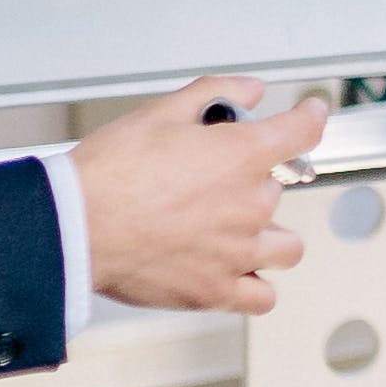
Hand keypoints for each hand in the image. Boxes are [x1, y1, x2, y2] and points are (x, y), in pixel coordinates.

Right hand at [77, 78, 327, 316]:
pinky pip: (262, 297)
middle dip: (253, 183)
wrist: (74, 227)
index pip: (301, 132)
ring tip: (240, 230)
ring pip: (286, 248)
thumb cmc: (108, 174)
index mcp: (241, 157)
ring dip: (270, 237)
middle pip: (279, 191)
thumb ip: (214, 93)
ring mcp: (237, 252)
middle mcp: (249, 206)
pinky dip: (256, 287)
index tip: (311, 115)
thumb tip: (248, 89)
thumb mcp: (159, 113)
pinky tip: (238, 274)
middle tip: (216, 180)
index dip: (311, 118)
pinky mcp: (215, 290)